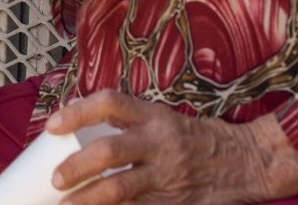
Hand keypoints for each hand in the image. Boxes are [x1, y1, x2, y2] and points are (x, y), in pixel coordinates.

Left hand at [46, 92, 297, 203]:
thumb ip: (130, 123)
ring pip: (119, 188)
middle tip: (55, 179)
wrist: (247, 160)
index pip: (108, 103)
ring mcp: (167, 175)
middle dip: (76, 166)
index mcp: (154, 114)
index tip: (51, 124)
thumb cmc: (197, 137)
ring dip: (87, 200)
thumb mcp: (165, 118)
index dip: (76, 111)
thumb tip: (79, 130)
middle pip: (108, 151)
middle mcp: (159, 142)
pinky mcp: (174, 202)